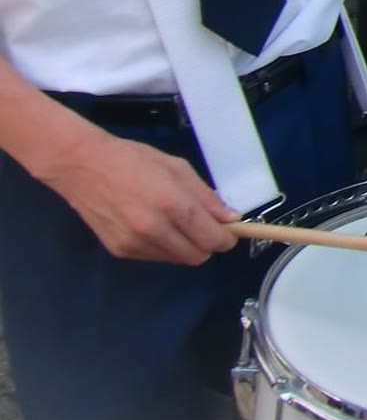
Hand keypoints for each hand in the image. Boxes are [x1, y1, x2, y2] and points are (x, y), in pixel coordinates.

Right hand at [44, 128, 237, 263]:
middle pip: (197, 256)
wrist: (84, 167)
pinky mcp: (119, 251)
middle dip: (208, 244)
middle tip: (206, 227)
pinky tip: (157, 226)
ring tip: (178, 223)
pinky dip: (165, 247)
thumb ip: (206, 196)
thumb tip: (231, 218)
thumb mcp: (177, 168)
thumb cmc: (134, 160)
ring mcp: (134, 243)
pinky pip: (155, 257)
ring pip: (177, 259)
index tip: (230, 231)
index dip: (227, 239)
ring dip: (186, 246)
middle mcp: (153, 229)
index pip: (211, 238)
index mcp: (171, 203)